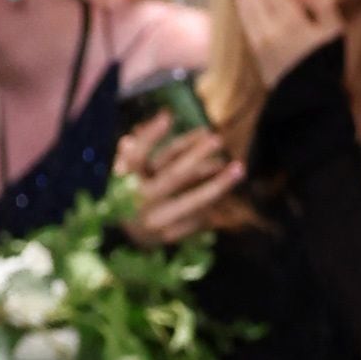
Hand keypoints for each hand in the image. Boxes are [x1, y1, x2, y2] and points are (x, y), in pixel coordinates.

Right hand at [116, 109, 247, 242]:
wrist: (123, 244)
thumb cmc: (124, 201)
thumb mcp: (122, 178)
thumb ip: (132, 156)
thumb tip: (136, 135)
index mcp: (123, 183)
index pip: (138, 156)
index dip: (151, 135)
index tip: (168, 115)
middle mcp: (141, 202)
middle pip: (174, 175)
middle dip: (197, 155)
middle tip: (217, 139)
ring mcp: (158, 220)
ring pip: (193, 199)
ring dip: (218, 183)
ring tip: (238, 167)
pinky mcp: (172, 235)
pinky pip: (198, 215)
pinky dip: (211, 200)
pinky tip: (223, 187)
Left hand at [233, 0, 335, 85]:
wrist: (309, 100)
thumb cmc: (326, 64)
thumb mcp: (334, 33)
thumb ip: (324, 3)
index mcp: (290, 22)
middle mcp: (268, 29)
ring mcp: (258, 40)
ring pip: (243, 3)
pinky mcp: (254, 49)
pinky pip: (244, 17)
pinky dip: (247, 4)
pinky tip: (258, 4)